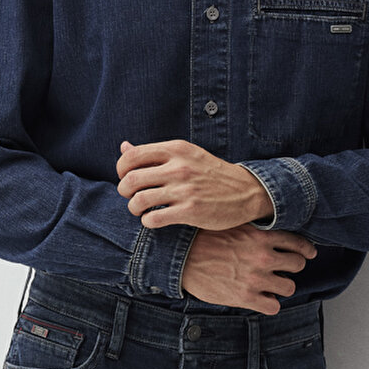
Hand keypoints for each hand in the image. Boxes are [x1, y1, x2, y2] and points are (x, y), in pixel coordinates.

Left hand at [116, 138, 271, 229]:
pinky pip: (153, 219)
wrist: (246, 191)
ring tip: (141, 210)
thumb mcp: (186, 155)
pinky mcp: (190, 211)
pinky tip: (153, 219)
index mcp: (176, 149)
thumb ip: (154, 153)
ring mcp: (185, 190)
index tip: (127, 178)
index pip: (132, 156)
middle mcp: (179, 167)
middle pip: (130, 180)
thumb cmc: (211, 174)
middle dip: (124, 191)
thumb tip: (123, 146)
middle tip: (131, 196)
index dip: (121, 169)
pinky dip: (147, 221)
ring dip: (134, 208)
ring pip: (139, 200)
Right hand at [180, 224, 317, 314]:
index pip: (298, 243)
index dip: (306, 250)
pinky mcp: (245, 297)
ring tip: (271, 285)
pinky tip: (261, 298)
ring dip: (281, 286)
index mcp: (261, 236)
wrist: (182, 256)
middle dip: (291, 267)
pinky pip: (273, 306)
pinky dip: (270, 303)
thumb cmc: (204, 238)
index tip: (308, 254)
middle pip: (298, 264)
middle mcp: (263, 257)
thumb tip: (271, 230)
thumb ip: (255, 228)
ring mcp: (255, 278)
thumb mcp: (233, 223)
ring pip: (289, 287)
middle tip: (281, 268)